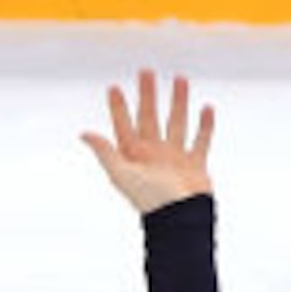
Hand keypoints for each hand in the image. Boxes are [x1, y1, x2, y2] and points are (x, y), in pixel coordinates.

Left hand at [77, 67, 216, 211]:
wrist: (182, 220)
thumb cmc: (150, 200)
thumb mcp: (123, 174)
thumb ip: (105, 152)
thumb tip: (84, 133)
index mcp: (134, 155)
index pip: (123, 125)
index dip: (118, 107)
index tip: (114, 88)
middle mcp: (154, 153)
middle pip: (149, 117)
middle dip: (147, 95)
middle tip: (146, 71)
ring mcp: (175, 157)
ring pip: (176, 122)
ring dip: (178, 101)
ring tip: (180, 79)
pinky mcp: (196, 165)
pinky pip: (201, 140)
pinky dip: (205, 125)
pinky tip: (206, 108)